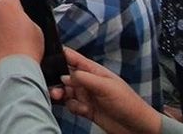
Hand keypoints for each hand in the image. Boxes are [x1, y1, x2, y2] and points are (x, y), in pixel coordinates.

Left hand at [0, 0, 42, 68]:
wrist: (14, 67)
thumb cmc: (27, 48)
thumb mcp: (36, 28)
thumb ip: (26, 17)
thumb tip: (22, 18)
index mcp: (8, 3)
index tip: (19, 1)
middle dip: (5, 7)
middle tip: (14, 19)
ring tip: (8, 32)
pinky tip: (1, 39)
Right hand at [51, 47, 165, 133]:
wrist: (137, 127)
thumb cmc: (128, 103)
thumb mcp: (106, 86)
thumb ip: (84, 78)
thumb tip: (64, 75)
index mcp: (93, 70)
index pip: (72, 57)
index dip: (59, 55)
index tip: (44, 56)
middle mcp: (87, 81)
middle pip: (64, 76)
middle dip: (56, 80)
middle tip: (53, 87)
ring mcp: (86, 96)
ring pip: (65, 91)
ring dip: (61, 94)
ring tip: (60, 98)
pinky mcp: (86, 109)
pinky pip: (71, 105)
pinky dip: (72, 107)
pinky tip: (82, 110)